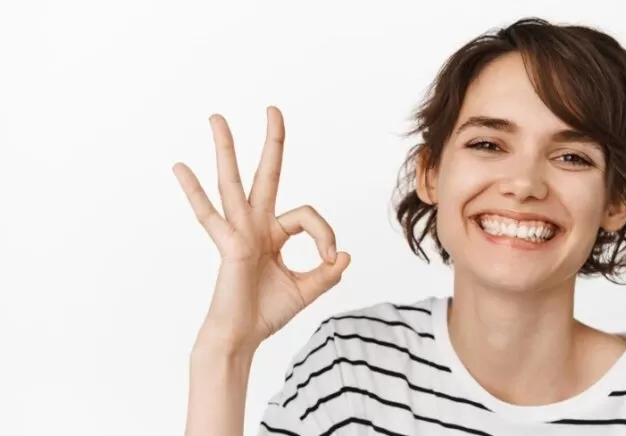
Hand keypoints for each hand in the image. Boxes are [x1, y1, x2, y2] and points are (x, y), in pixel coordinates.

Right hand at [173, 106, 349, 354]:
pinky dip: (193, 191)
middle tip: (273, 110)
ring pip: (232, 183)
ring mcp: (238, 232)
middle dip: (272, 143)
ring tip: (217, 118)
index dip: (325, 233)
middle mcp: (255, 225)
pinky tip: (180, 166)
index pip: (307, 216)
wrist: (242, 337)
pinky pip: (209, 215)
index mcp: (273, 233)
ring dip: (226, 149)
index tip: (332, 257)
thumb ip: (326, 273)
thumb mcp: (306, 290)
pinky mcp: (228, 244)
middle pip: (265, 175)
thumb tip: (345, 256)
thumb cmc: (266, 313)